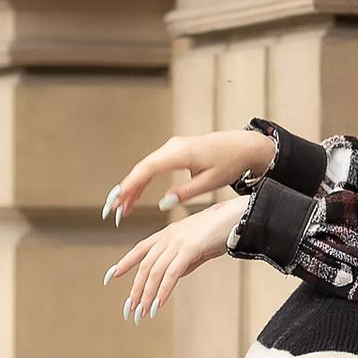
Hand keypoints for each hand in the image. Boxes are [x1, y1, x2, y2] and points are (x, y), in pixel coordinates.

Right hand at [103, 127, 272, 223]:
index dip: (130, 185)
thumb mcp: (210, 183)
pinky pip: (153, 166)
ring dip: (133, 187)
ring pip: (146, 168)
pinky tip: (135, 196)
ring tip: (122, 208)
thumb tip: (163, 203)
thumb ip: (185, 193)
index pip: (148, 169)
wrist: (243, 146)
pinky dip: (143, 180)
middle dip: (126, 190)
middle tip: (114, 211)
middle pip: (142, 168)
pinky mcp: (175, 151)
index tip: (118, 200)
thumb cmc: (230, 163)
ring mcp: (173, 147)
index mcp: (181, 153)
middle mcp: (173, 146)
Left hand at [104, 199, 236, 319]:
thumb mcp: (195, 247)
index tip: (111, 275)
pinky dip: (163, 291)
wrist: (237, 217)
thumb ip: (181, 261)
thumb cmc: (219, 231)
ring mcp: (177, 242)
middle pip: (145, 267)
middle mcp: (168, 237)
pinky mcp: (189, 249)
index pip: (140, 249)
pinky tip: (157, 305)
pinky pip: (171, 274)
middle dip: (136, 290)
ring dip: (147, 295)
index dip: (125, 263)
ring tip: (142, 313)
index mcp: (167, 234)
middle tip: (130, 309)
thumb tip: (170, 279)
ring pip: (155, 273)